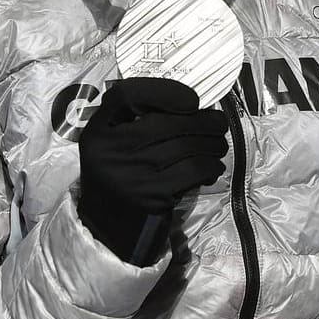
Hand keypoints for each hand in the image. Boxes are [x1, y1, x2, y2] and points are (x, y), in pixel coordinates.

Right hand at [77, 77, 230, 264]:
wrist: (106, 227)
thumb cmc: (117, 175)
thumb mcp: (111, 142)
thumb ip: (134, 118)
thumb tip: (192, 102)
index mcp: (99, 130)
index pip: (126, 96)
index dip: (164, 91)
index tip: (192, 99)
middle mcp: (110, 150)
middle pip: (166, 122)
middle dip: (204, 121)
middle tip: (219, 123)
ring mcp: (131, 175)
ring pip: (186, 146)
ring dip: (213, 143)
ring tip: (219, 144)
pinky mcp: (152, 197)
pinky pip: (193, 170)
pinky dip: (211, 165)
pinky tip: (213, 167)